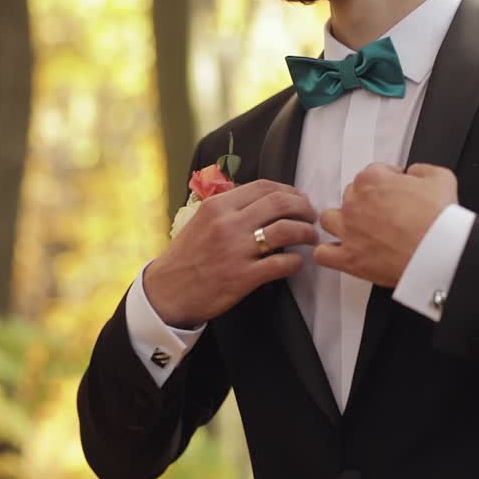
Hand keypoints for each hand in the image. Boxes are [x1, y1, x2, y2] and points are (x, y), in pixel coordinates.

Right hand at [144, 179, 318, 327]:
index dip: (289, 191)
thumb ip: (229, 208)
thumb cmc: (186, 257)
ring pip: (287, 230)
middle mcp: (228, 224)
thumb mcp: (201, 221)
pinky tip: (296, 263)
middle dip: (304, 208)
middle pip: (280, 203)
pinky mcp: (243, 277)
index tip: (299, 199)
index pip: (264, 186)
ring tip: (310, 238)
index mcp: (218, 206)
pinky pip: (282, 263)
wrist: (167, 292)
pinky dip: (296, 262)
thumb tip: (262, 201)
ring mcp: (236, 250)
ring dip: (306, 233)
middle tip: (311, 217)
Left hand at [314, 163, 457, 286]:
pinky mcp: (349, 258)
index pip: (371, 173)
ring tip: (356, 230)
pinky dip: (328, 254)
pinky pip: (322, 254)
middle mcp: (355, 203)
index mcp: (373, 180)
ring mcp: (349, 231)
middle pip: (350, 195)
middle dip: (365, 202)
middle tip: (383, 213)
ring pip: (329, 219)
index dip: (387, 182)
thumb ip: (421, 170)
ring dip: (340, 222)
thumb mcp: (440, 178)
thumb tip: (414, 173)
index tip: (395, 192)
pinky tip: (340, 253)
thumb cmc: (439, 220)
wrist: (439, 253)